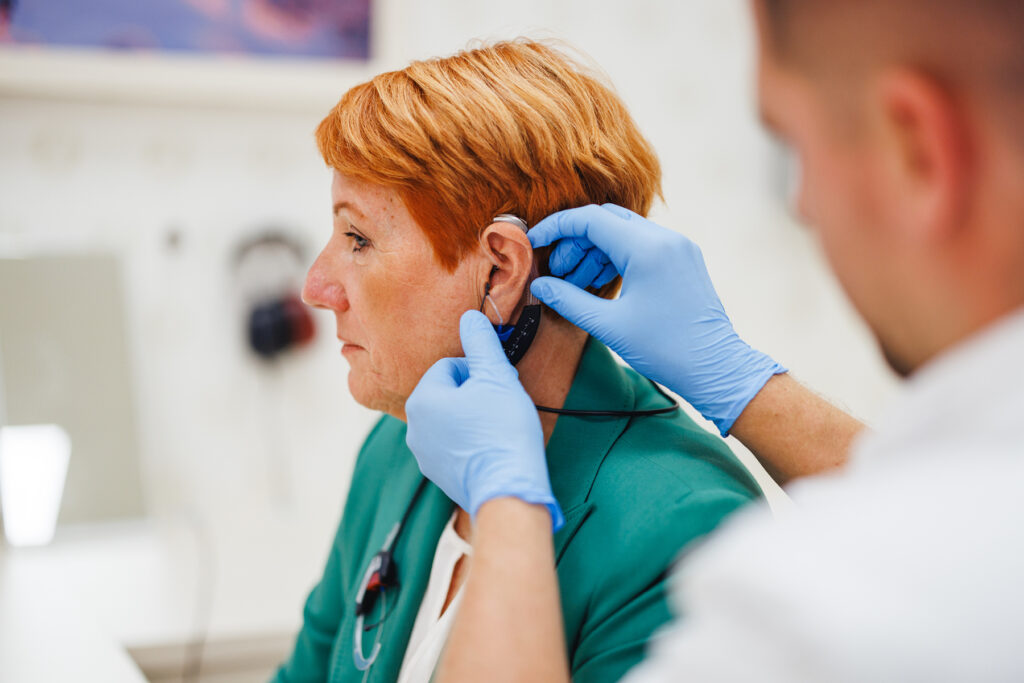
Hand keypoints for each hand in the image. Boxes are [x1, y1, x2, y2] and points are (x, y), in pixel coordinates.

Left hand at [405, 310, 563, 530]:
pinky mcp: (437, 473)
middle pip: (447, 391)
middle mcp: (413, 426)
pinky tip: (489, 447)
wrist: (508, 490)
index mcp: (422, 398)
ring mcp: (423, 453)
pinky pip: (451, 443)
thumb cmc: (503, 432)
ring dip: (471, 416)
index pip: (449, 366)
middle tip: (499, 404)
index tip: (497, 385)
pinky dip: (468, 441)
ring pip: (449, 418)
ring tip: (495, 427)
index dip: (478, 371)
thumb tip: (469, 318)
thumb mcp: (497, 378)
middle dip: (473, 393)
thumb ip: (481, 344)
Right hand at [529, 204, 785, 434]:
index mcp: (647, 249)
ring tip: (575, 283)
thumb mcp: (609, 325)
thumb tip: (539, 286)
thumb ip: (568, 300)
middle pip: (606, 221)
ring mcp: (677, 247)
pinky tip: (600, 284)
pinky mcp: (683, 260)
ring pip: (623, 232)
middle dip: (574, 241)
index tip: (532, 242)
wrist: (716, 367)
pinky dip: (616, 258)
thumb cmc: (665, 349)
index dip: (555, 227)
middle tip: (557, 272)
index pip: (589, 219)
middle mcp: (665, 239)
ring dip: (594, 251)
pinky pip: (642, 246)